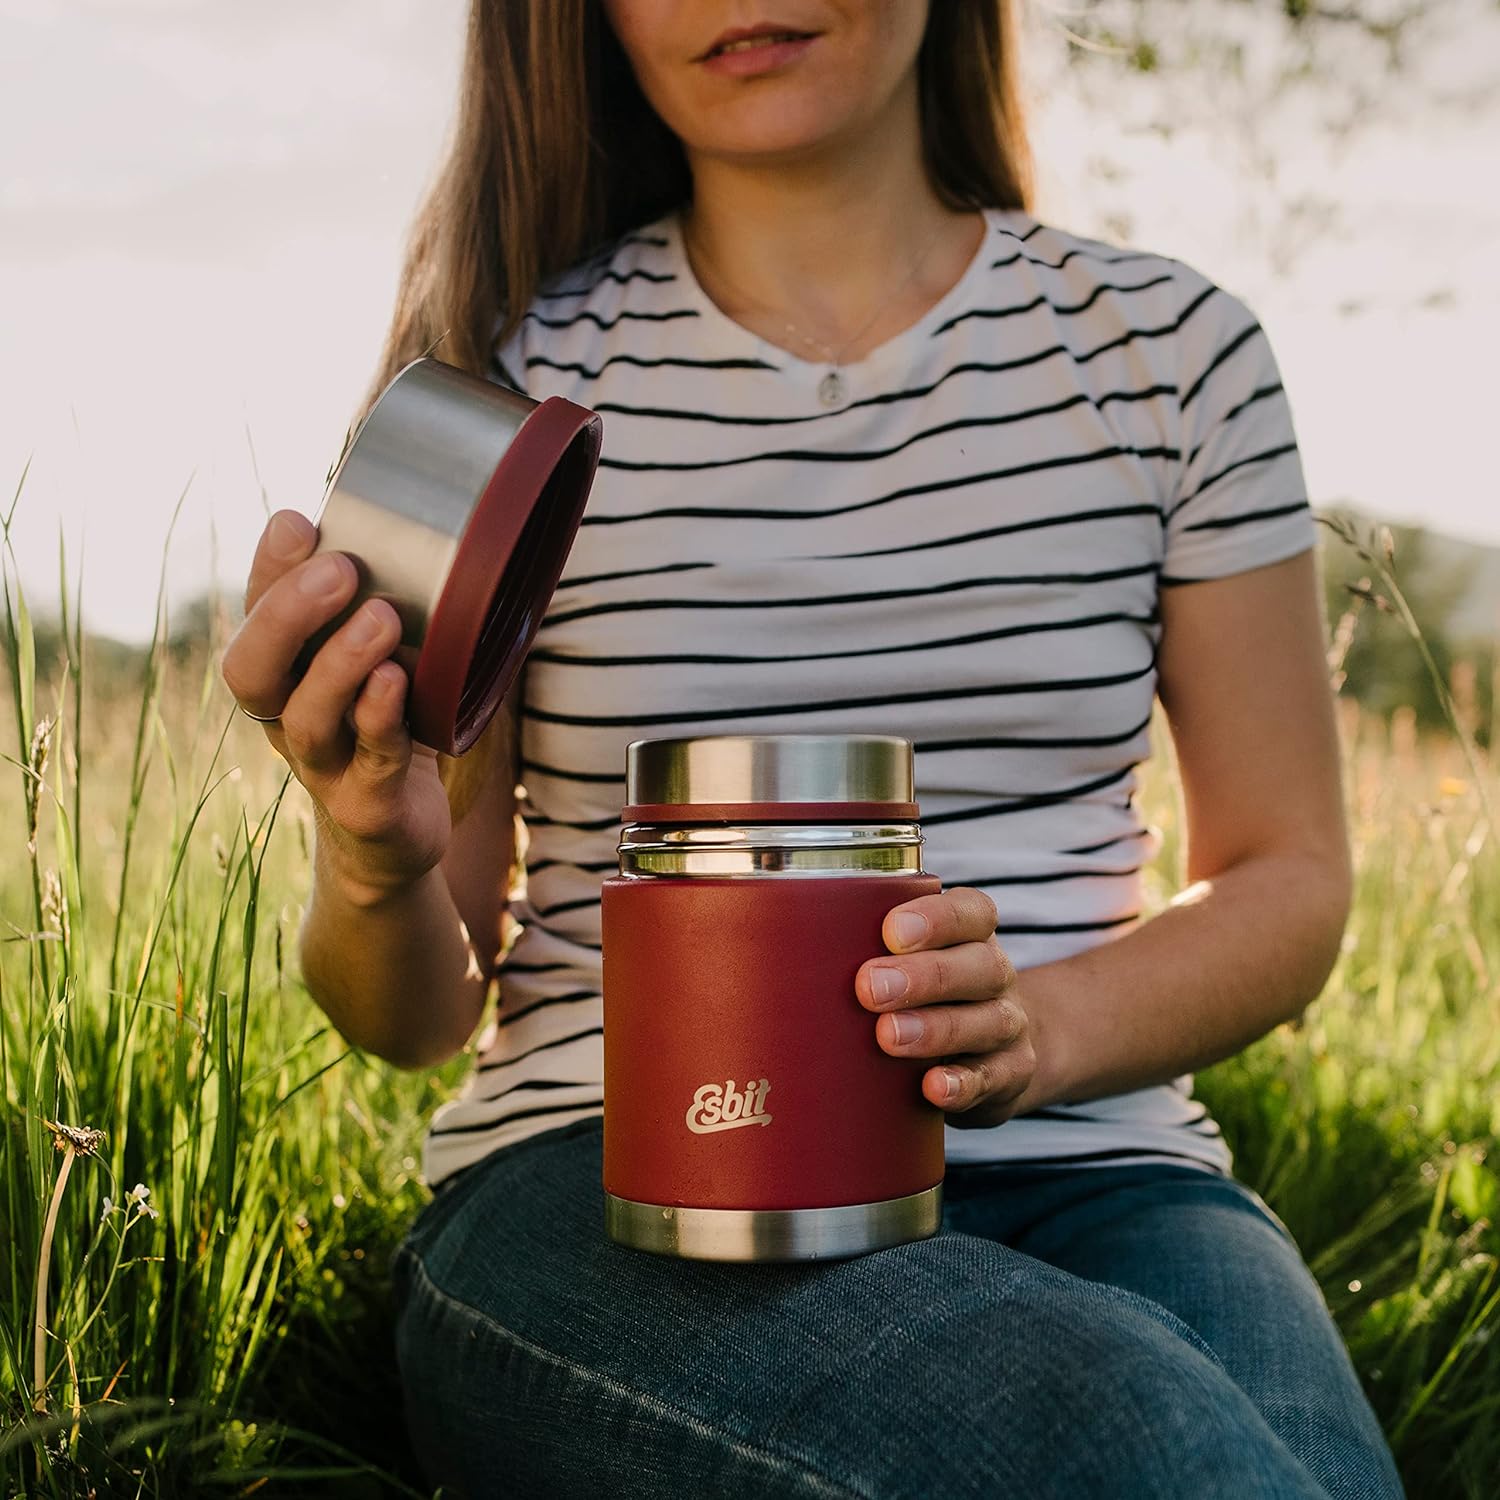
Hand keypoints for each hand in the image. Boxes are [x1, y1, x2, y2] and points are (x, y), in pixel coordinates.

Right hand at [219, 508, 451, 900]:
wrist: (396, 836)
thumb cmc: (390, 730)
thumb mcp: (383, 666)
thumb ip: (383, 610)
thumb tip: (435, 527)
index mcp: (283, 677)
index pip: (255, 615)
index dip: (269, 570)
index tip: (298, 521)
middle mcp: (286, 720)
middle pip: (252, 669)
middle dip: (288, 614)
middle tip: (340, 569)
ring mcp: (322, 767)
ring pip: (306, 716)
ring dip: (340, 663)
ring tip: (382, 618)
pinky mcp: (366, 804)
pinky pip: (369, 760)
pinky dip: (380, 719)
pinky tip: (397, 683)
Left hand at [855, 887, 1037, 1127]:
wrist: (995, 1055)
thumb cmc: (925, 997)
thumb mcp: (908, 964)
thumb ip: (863, 950)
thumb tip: (778, 949)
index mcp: (971, 935)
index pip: (971, 912)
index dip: (936, 919)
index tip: (891, 931)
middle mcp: (994, 974)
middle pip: (978, 965)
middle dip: (923, 976)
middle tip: (869, 988)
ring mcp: (1007, 1026)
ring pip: (986, 1021)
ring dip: (936, 1029)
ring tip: (888, 1037)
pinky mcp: (1009, 1074)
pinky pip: (992, 1079)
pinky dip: (962, 1084)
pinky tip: (932, 1086)